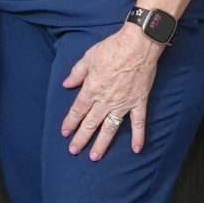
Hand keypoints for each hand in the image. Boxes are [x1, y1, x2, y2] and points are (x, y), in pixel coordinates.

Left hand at [61, 26, 160, 159]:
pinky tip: (136, 150)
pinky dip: (138, 137)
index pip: (78, 110)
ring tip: (94, 157)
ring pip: (110, 128)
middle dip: (81, 138)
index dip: (70, 122)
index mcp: (91, 89)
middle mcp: (105, 100)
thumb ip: (77, 73)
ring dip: (102, 143)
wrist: (138, 45)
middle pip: (91, 123)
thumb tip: (66, 85)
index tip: (65, 133)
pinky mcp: (139, 102)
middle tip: (74, 151)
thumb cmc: (111, 48)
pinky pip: (138, 123)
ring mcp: (123, 104)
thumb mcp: (88, 58)